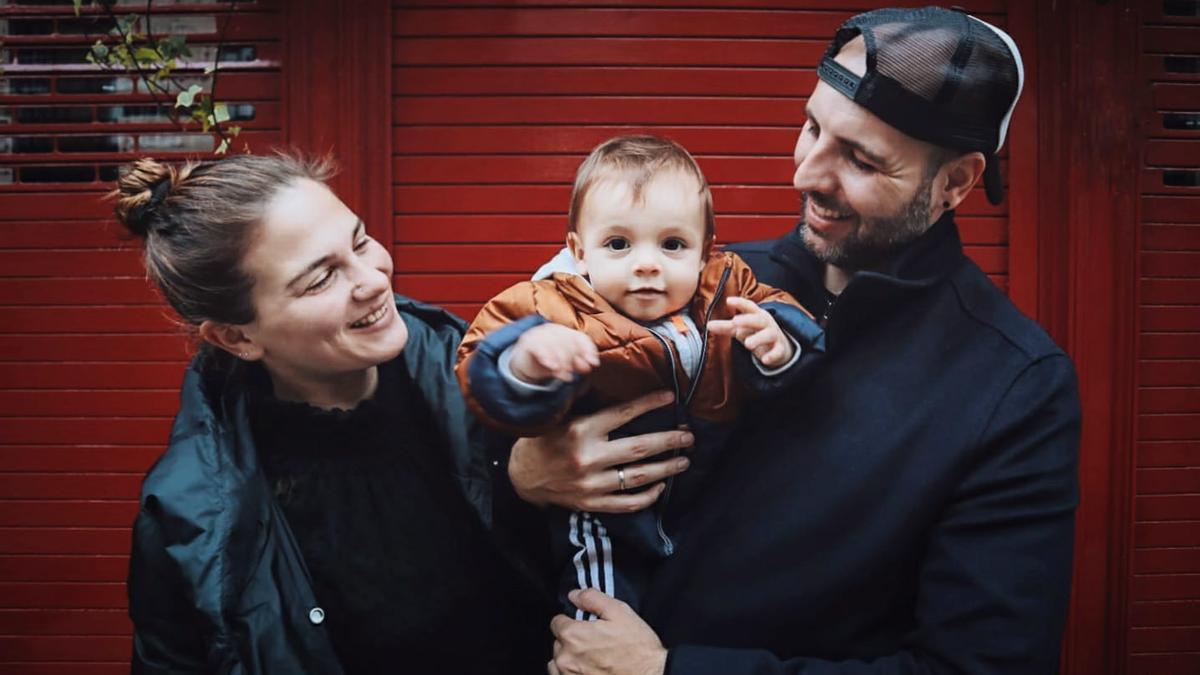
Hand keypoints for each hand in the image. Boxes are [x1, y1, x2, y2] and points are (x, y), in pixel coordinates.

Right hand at [509, 391, 693, 511]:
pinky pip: (626, 503)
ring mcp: (591, 484)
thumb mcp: (560, 415)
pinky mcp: (591, 503)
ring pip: (638, 477)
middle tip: (689, 436)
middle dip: (669, 441)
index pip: (623, 414)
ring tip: (685, 461)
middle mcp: (588, 458)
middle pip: (639, 448)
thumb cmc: (544, 440)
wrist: (522, 476)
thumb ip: (585, 401)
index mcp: (581, 430)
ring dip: (666, 468)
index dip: (649, 404)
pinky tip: (660, 487)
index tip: (671, 398)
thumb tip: (604, 376)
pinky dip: (646, 497)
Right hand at [510, 323, 600, 382]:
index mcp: (565, 332)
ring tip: (565, 376)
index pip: (581, 338)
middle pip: (568, 341)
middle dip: (572, 359)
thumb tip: (591, 364)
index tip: (594, 364)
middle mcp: (553, 330)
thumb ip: (579, 363)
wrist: (524, 359)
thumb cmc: (549, 359)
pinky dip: (547, 357)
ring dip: (562, 362)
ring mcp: (539, 333)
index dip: (589, 350)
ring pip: (554, 344)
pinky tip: (552, 367)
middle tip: (572, 373)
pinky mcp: (527, 341)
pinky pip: (539, 347)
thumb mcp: (565, 362)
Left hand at [548, 589, 667, 674]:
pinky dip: (572, 673)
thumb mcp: (620, 612)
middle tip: (594, 641)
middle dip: (572, 640)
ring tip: (592, 658)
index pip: (557, 622)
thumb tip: (574, 595)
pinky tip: (589, 670)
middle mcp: (566, 658)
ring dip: (570, 658)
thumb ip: (592, 598)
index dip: (572, 620)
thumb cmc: (637, 648)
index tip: (585, 625)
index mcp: (573, 635)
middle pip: (558, 642)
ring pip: (558, 662)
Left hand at [707, 296, 794, 367]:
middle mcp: (766, 323)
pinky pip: (777, 351)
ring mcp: (774, 336)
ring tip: (747, 344)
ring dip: (758, 338)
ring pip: (768, 335)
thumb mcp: (741, 329)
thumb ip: (726, 327)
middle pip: (758, 319)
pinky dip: (772, 355)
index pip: (749, 306)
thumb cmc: (756, 332)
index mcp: (756, 315)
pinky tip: (765, 360)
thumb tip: (708, 325)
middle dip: (747, 320)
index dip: (740, 303)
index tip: (728, 300)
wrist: (779, 345)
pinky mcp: (779, 349)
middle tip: (735, 322)